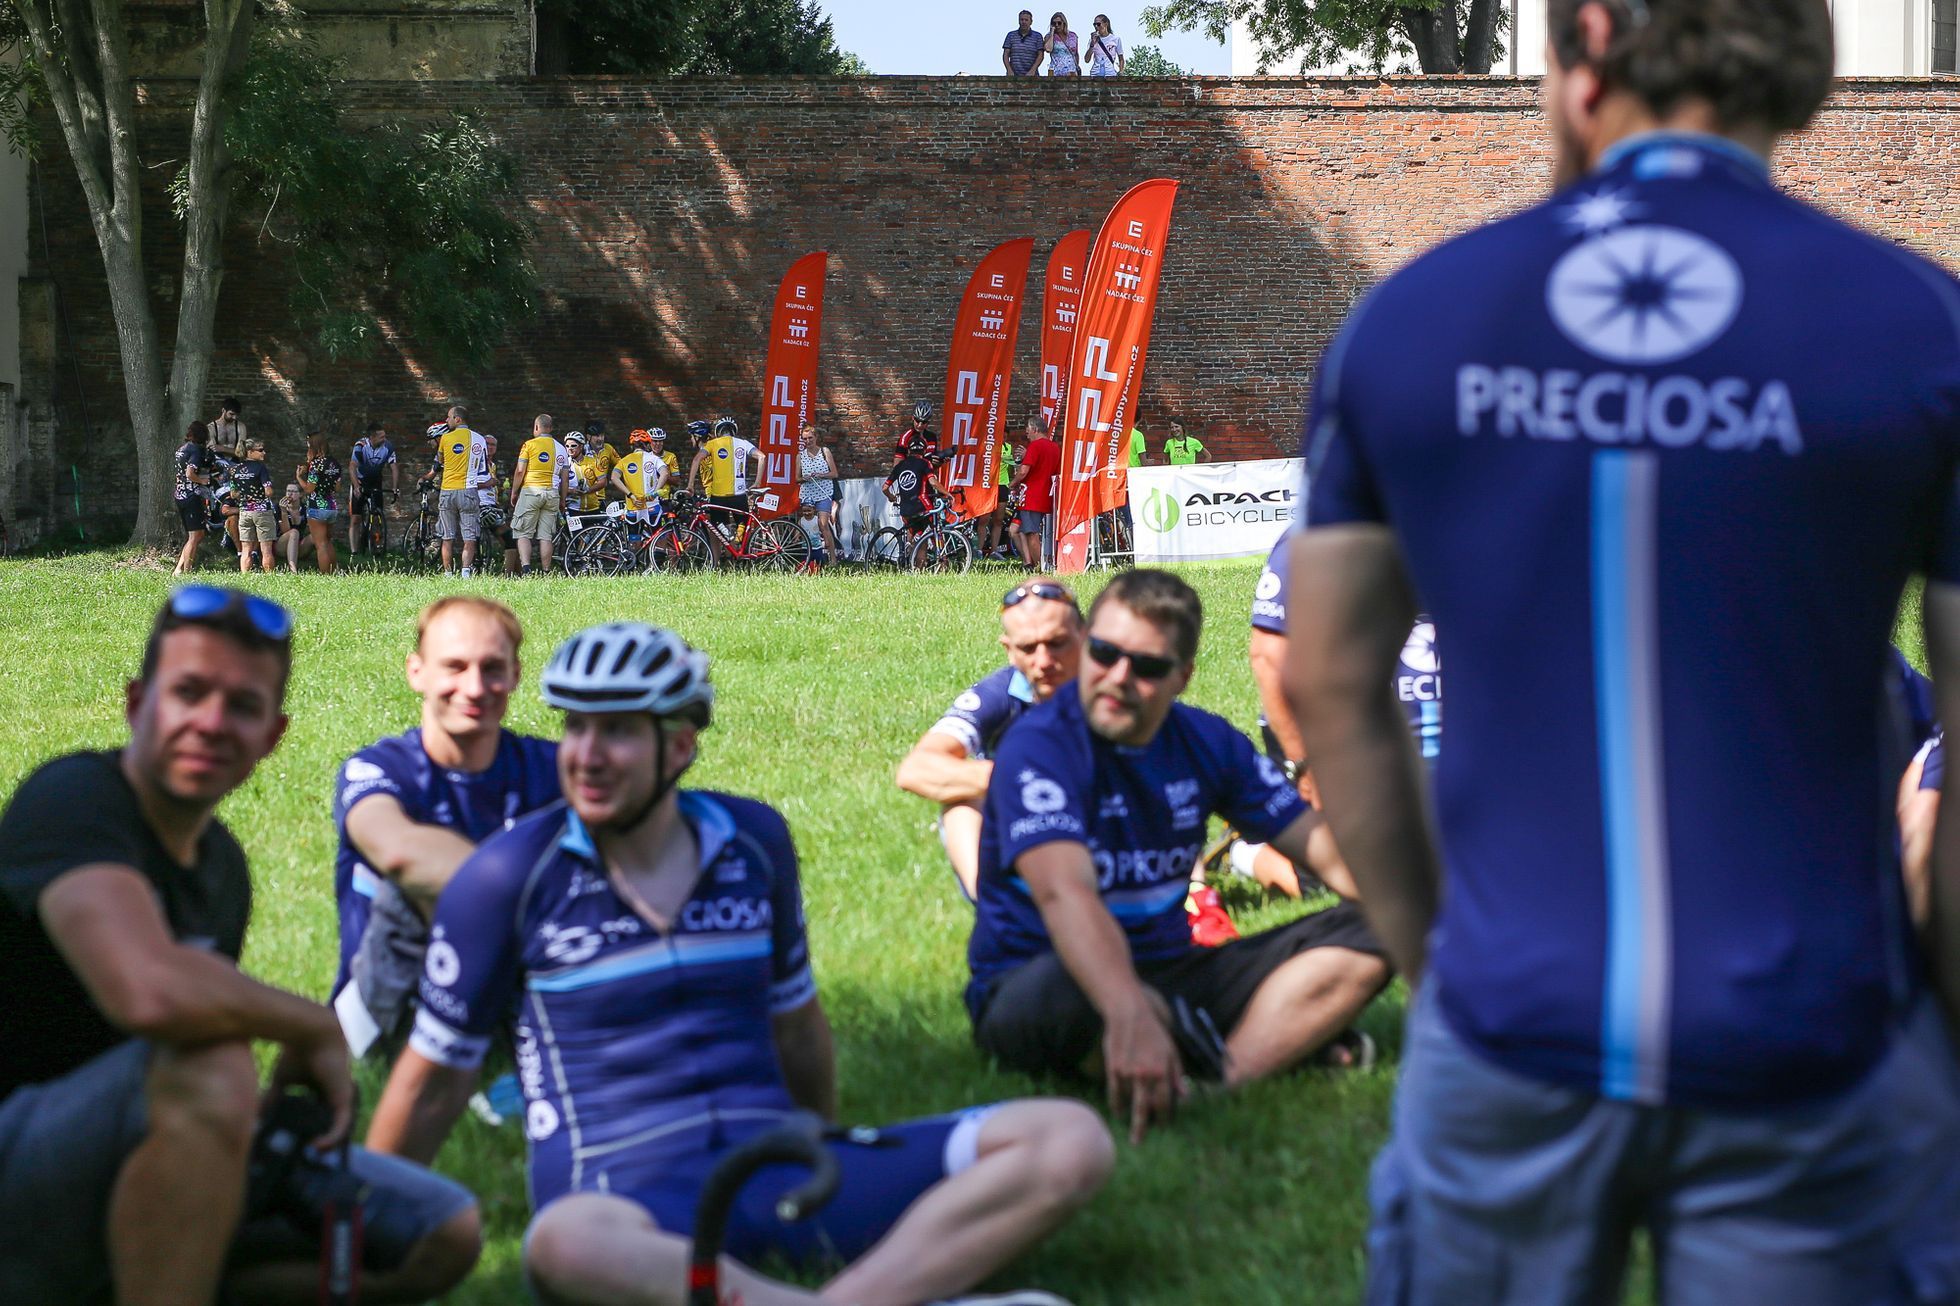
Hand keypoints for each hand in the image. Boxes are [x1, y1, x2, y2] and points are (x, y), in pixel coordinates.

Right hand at [264, 1023, 353, 1149]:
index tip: (294, 1146)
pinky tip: (316, 1145)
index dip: (308, 1132)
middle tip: (302, 1158)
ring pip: (339, 1129)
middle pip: (329, 1126)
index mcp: (321, 1091)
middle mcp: (333, 1096)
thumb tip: (256, 1116)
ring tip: (309, 1155)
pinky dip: (331, 1138)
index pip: (318, 1118)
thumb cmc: (297, 1052)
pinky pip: (341, 1125)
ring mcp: (341, 1097)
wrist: (309, 1034)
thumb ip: (273, 1098)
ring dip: (327, 1145)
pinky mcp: (344, 1098)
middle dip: (320, 1144)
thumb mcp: (282, 1080)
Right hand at [1103, 993, 1183, 1142]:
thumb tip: (1184, 1096)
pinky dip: (1116, 1104)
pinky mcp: (1113, 1069)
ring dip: (1130, 1115)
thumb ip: (1177, 1075)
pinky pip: (1114, 1092)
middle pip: (1144, 1109)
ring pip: (1129, 1101)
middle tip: (1139, 1143)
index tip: (1164, 1126)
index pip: (1165, 1102)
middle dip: (1142, 1128)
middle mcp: (1145, 1075)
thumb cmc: (1154, 1032)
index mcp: (1162, 1071)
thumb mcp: (1171, 1051)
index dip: (1165, 1117)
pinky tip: (1117, 1113)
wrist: (1128, 1014)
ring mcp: (1127, 1073)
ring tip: (1132, 1129)